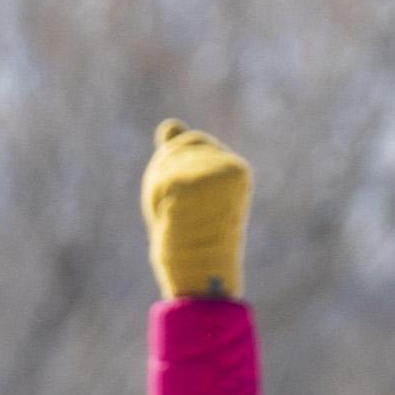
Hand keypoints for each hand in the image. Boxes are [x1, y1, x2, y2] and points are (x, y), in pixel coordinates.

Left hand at [140, 120, 250, 301]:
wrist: (200, 270)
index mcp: (237, 171)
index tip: (185, 197)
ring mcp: (211, 173)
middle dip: (169, 169)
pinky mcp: (192, 183)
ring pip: (169, 159)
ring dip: (160, 186)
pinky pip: (162, 177)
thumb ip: (182, 152)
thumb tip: (168, 124)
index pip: (196, 143)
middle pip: (182, 143)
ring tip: (175, 212)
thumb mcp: (192, 187)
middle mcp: (229, 166)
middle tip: (176, 204)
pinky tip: (170, 212)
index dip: (180, 166)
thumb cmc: (197, 235)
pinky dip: (157, 196)